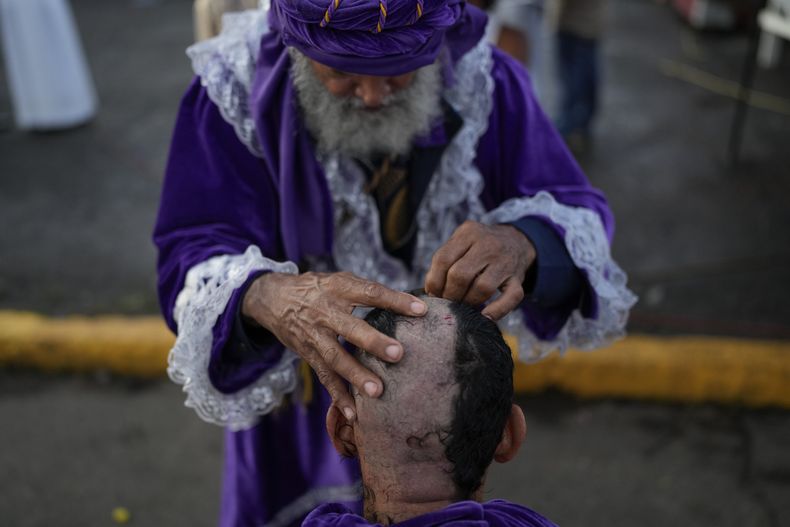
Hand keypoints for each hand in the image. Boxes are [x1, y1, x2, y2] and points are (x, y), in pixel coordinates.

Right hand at [242, 271, 426, 420]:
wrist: (274, 298)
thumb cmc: (320, 289)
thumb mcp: (340, 280)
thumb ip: (368, 292)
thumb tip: (411, 305)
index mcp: (338, 288)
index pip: (369, 292)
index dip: (395, 300)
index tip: (421, 309)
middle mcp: (325, 312)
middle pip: (351, 328)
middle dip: (373, 342)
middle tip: (398, 354)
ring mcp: (315, 336)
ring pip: (336, 358)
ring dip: (356, 376)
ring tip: (378, 391)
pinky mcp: (309, 355)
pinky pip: (325, 378)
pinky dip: (338, 397)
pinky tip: (354, 414)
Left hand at [424, 221, 534, 319]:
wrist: (517, 241)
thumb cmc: (480, 246)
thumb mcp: (462, 240)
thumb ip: (446, 259)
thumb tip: (430, 290)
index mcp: (469, 233)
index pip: (443, 259)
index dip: (434, 281)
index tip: (433, 294)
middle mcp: (488, 245)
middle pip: (460, 275)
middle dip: (449, 294)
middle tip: (447, 302)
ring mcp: (505, 262)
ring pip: (482, 288)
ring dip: (468, 302)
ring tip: (462, 306)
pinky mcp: (518, 279)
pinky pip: (510, 298)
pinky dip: (497, 310)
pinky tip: (485, 316)